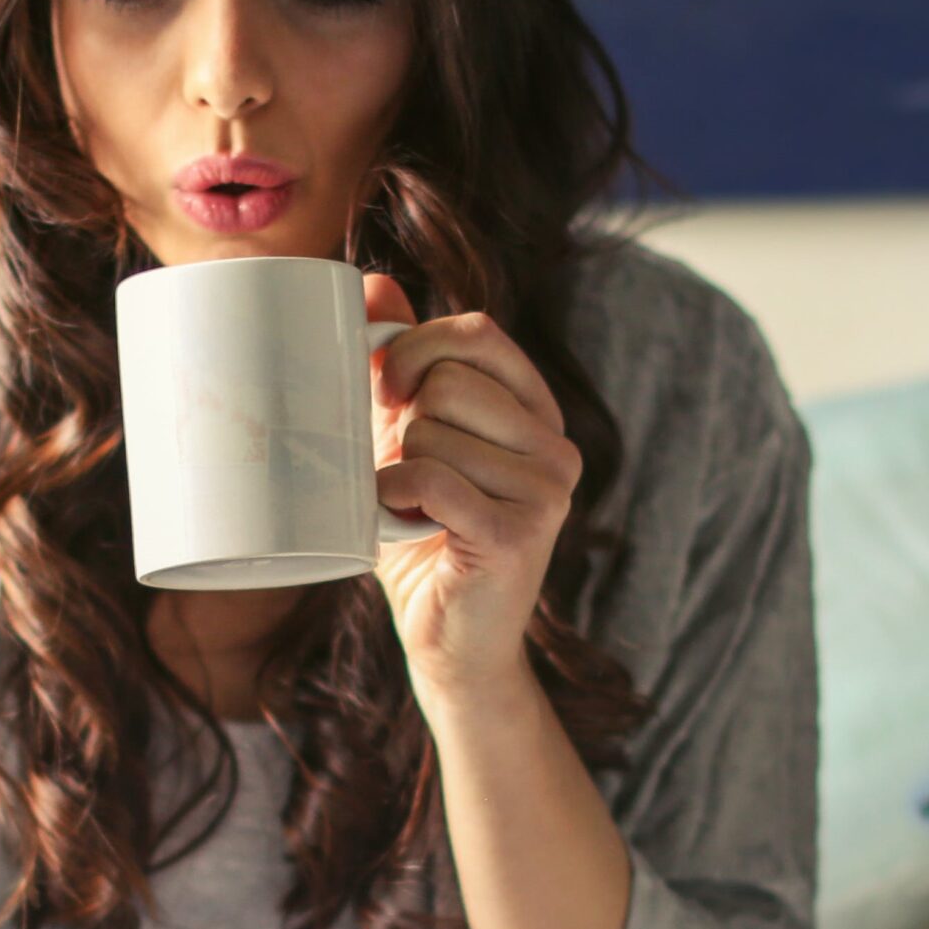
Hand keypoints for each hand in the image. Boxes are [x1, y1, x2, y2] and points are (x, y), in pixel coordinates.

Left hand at [364, 270, 583, 717]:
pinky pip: (432, 478)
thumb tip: (371, 284)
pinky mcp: (521, 532)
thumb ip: (401, 368)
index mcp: (536, 413)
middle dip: (403, 423)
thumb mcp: (408, 441)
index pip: (478, 332)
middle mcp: (556, 446)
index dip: (416, 345)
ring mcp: (548, 490)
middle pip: (450, 380)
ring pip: (434, 431)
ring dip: (397, 470)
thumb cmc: (425, 541)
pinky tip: (400, 522)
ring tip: (412, 511)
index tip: (385, 387)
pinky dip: (394, 496)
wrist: (452, 644)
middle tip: (402, 471)